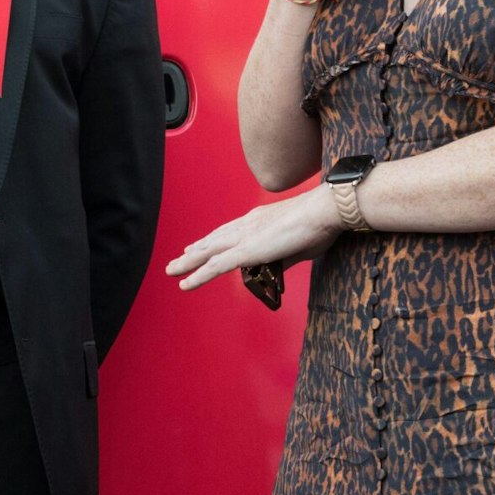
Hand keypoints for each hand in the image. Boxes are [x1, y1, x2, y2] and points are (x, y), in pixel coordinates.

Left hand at [166, 186, 343, 291]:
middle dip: (194, 251)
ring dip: (188, 262)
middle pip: (213, 240)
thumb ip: (285, 256)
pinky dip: (198, 276)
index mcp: (258, 220)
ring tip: (171, 271)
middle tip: (178, 260)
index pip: (229, 231)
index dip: (212, 240)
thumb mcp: (299, 244)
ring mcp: (244, 237)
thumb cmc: (320, 223)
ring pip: (208, 252)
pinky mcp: (246, 250)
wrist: (323, 211)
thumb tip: (278, 266)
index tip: (199, 246)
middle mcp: (246, 225)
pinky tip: (185, 284)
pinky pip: (215, 266)